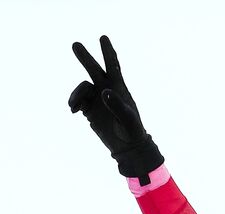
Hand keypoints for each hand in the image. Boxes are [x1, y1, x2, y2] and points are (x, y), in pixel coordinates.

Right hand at [69, 36, 163, 179]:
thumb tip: (104, 91)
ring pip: (82, 88)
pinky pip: (77, 100)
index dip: (108, 52)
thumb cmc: (132, 132)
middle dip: (85, 58)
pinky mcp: (89, 108)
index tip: (103, 37)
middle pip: (94, 70)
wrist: (127, 147)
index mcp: (119, 89)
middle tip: (75, 44)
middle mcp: (107, 90)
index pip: (113, 67)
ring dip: (76, 94)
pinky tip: (73, 111)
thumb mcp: (128, 120)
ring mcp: (97, 99)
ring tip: (73, 106)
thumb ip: (117, 105)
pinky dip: (73, 103)